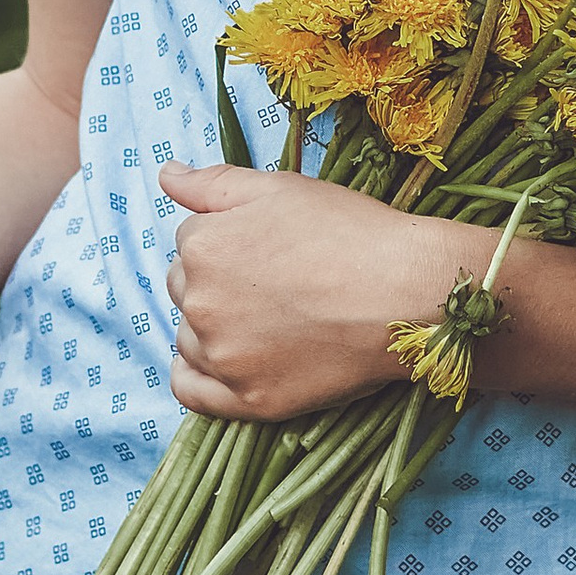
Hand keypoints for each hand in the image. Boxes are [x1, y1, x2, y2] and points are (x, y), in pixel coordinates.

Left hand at [157, 167, 466, 423]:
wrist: (409, 293)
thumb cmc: (350, 232)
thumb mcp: (279, 188)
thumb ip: (212, 183)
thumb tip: (166, 175)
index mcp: (202, 247)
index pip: (190, 241)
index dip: (229, 239)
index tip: (267, 246)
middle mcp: (201, 305)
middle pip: (187, 289)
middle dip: (218, 281)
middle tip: (273, 280)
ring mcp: (224, 358)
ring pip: (191, 337)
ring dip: (213, 326)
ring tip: (266, 317)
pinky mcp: (250, 400)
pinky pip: (192, 391)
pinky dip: (198, 376)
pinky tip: (224, 361)